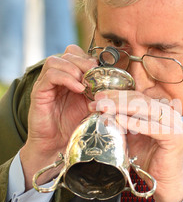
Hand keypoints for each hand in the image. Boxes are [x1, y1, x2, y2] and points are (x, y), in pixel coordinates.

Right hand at [20, 45, 97, 189]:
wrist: (56, 149)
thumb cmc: (76, 130)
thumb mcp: (95, 109)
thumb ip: (103, 95)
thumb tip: (124, 86)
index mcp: (72, 79)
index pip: (77, 54)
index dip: (89, 57)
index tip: (102, 70)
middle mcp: (59, 78)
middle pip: (68, 53)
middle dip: (84, 60)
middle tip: (94, 72)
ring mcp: (47, 85)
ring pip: (56, 61)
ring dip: (74, 67)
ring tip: (85, 82)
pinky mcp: (39, 93)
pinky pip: (50, 75)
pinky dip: (65, 78)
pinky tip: (78, 88)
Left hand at [89, 90, 182, 201]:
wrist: (164, 184)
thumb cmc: (149, 161)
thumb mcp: (132, 138)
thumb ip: (123, 123)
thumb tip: (103, 111)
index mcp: (161, 112)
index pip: (137, 97)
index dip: (117, 95)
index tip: (98, 97)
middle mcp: (170, 115)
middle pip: (141, 100)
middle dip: (116, 99)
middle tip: (97, 101)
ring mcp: (175, 124)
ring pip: (145, 109)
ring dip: (122, 107)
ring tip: (104, 108)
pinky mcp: (175, 136)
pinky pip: (152, 127)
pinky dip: (135, 123)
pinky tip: (118, 119)